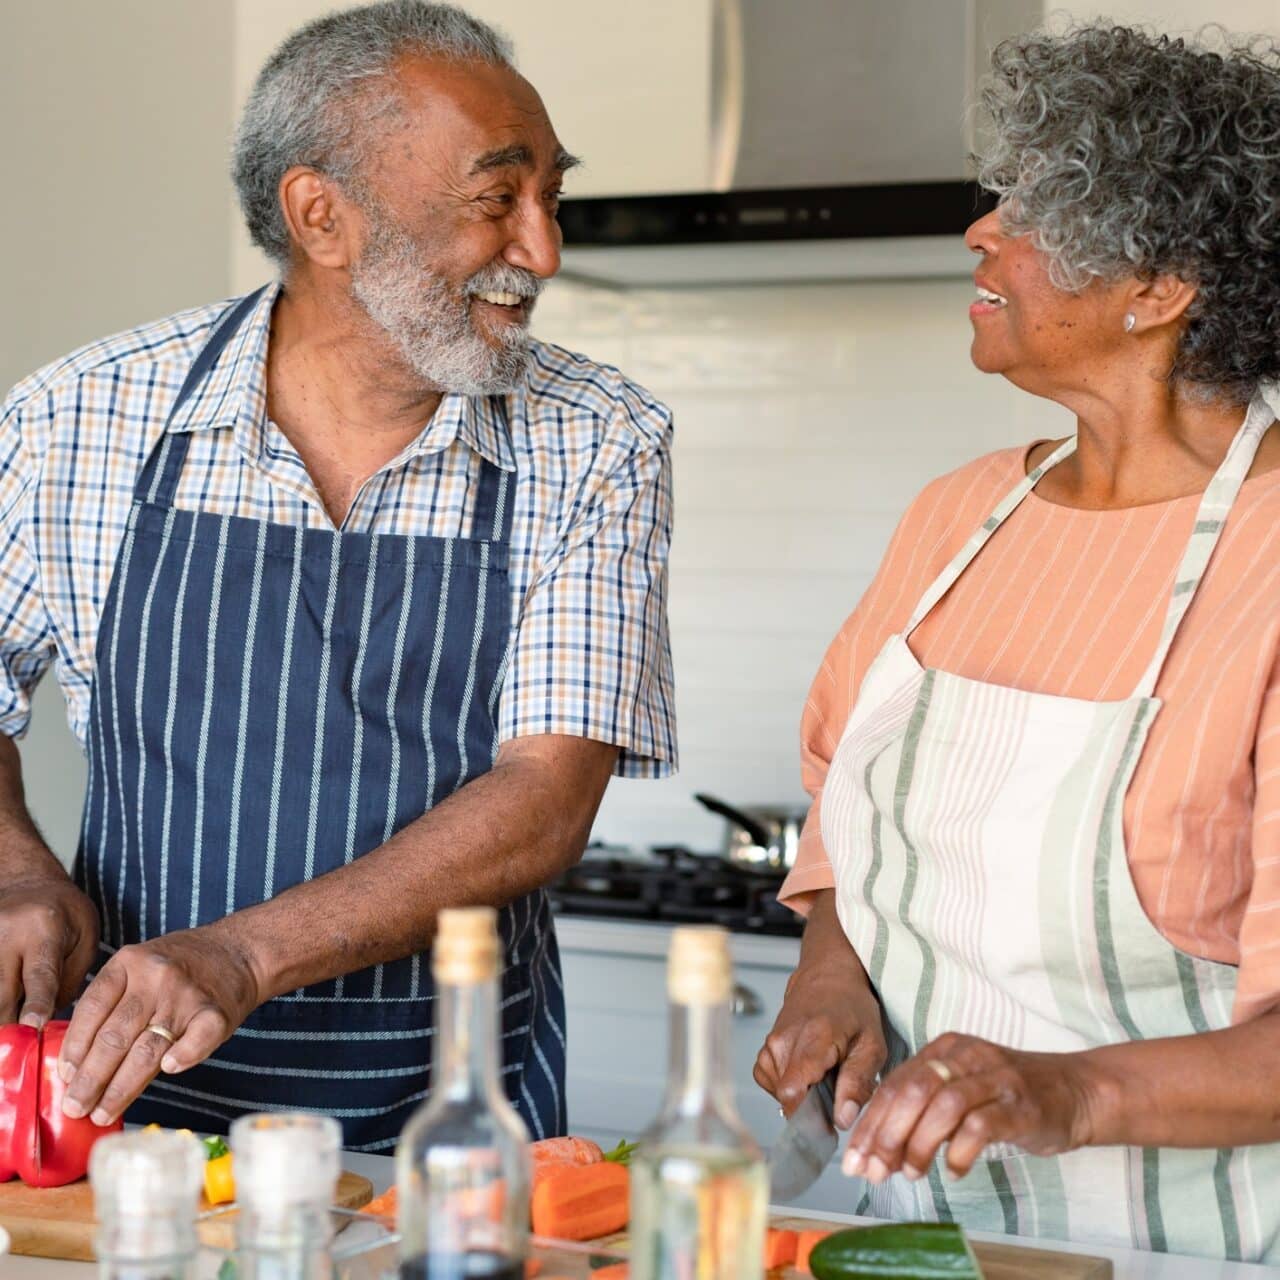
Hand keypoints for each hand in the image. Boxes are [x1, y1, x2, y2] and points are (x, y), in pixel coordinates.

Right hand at [0, 876, 99, 1026]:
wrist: (27, 881)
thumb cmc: (66, 913)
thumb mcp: (84, 936)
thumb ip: (69, 978)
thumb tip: (45, 1022)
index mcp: (44, 928)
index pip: (40, 973)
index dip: (37, 1004)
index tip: (32, 1028)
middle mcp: (6, 934)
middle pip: (3, 992)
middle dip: (9, 1025)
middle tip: (20, 1051)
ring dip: (0, 1013)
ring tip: (10, 1041)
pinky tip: (5, 1008)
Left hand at [57, 923, 263, 1124]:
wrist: (240, 951)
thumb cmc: (182, 966)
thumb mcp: (140, 967)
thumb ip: (113, 1002)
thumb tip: (77, 1063)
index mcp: (130, 963)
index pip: (91, 1010)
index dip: (74, 1048)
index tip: (64, 1077)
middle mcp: (156, 977)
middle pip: (115, 1036)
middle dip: (90, 1079)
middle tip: (75, 1106)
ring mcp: (187, 996)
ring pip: (147, 1050)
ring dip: (121, 1088)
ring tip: (101, 1112)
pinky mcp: (216, 1013)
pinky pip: (195, 1042)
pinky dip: (182, 1059)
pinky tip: (168, 1072)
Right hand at [753, 957, 886, 1131]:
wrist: (828, 977)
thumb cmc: (852, 1008)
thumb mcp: (872, 1045)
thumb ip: (857, 1083)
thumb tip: (842, 1120)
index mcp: (813, 1039)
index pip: (793, 1091)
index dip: (807, 1117)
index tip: (827, 1125)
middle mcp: (784, 1041)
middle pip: (786, 1096)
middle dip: (812, 1107)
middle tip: (836, 1095)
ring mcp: (770, 1043)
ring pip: (778, 1092)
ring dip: (801, 1095)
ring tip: (824, 1077)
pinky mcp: (765, 1048)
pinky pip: (770, 1081)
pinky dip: (788, 1085)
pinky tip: (808, 1073)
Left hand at [843, 1033, 1101, 1182]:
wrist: (1074, 1091)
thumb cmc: (1008, 1096)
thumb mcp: (961, 1089)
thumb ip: (923, 1108)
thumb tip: (877, 1148)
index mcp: (945, 1049)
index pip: (895, 1084)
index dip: (871, 1123)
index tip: (854, 1159)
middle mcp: (967, 1056)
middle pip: (914, 1090)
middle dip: (887, 1134)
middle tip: (875, 1170)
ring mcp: (996, 1078)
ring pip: (944, 1105)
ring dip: (919, 1143)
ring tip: (912, 1172)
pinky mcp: (1021, 1105)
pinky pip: (982, 1125)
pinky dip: (959, 1150)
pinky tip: (951, 1171)